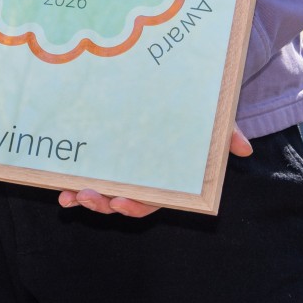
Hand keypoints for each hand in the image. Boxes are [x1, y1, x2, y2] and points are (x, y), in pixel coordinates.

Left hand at [56, 127, 252, 216]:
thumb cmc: (198, 114)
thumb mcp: (214, 121)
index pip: (153, 200)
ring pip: (103, 194)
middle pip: (123, 201)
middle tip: (85, 196)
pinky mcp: (106, 158)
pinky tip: (59, 188)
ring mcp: (123, 170)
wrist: (182, 96)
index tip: (121, 203)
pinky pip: (89, 176)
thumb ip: (226, 133)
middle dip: (103, 204)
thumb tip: (243, 148)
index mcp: (169, 177)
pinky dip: (74, 184)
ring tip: (67, 195)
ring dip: (84, 198)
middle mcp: (144, 178)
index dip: (136, 206)